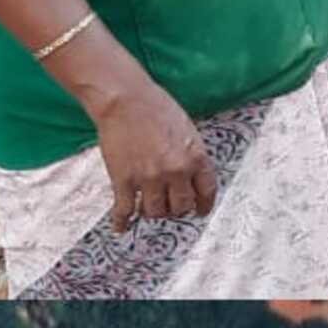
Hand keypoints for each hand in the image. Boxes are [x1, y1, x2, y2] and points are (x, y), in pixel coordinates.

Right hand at [89, 77, 216, 232]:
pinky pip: (125, 210)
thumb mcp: (187, 129)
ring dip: (154, 213)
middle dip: (177, 209)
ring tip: (149, 208)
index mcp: (195, 157)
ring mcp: (149, 178)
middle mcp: (176, 171)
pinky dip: (122, 222)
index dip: (203, 205)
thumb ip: (191, 154)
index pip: (206, 191)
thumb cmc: (156, 107)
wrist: (125, 99)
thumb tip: (192, 175)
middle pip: (181, 206)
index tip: (199, 211)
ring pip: (155, 212)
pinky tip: (121, 227)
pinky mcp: (124, 180)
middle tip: (171, 206)